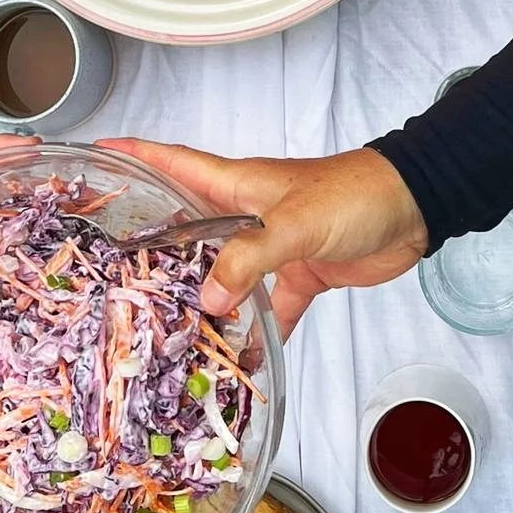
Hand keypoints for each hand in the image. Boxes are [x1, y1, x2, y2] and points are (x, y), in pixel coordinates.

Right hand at [101, 139, 427, 339]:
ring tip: (162, 326)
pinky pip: (268, 307)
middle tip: (109, 268)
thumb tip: (208, 300)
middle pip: (188, 226)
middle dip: (153, 243)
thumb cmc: (352, 195)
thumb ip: (248, 258)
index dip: (136, 156)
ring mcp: (271, 245)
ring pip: (223, 273)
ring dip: (200, 297)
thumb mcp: (293, 221)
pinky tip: (237, 358)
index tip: (98, 154)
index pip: (174, 164)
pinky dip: (255, 332)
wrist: (413, 209)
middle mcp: (245, 214)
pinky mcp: (299, 273)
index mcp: (236, 185)